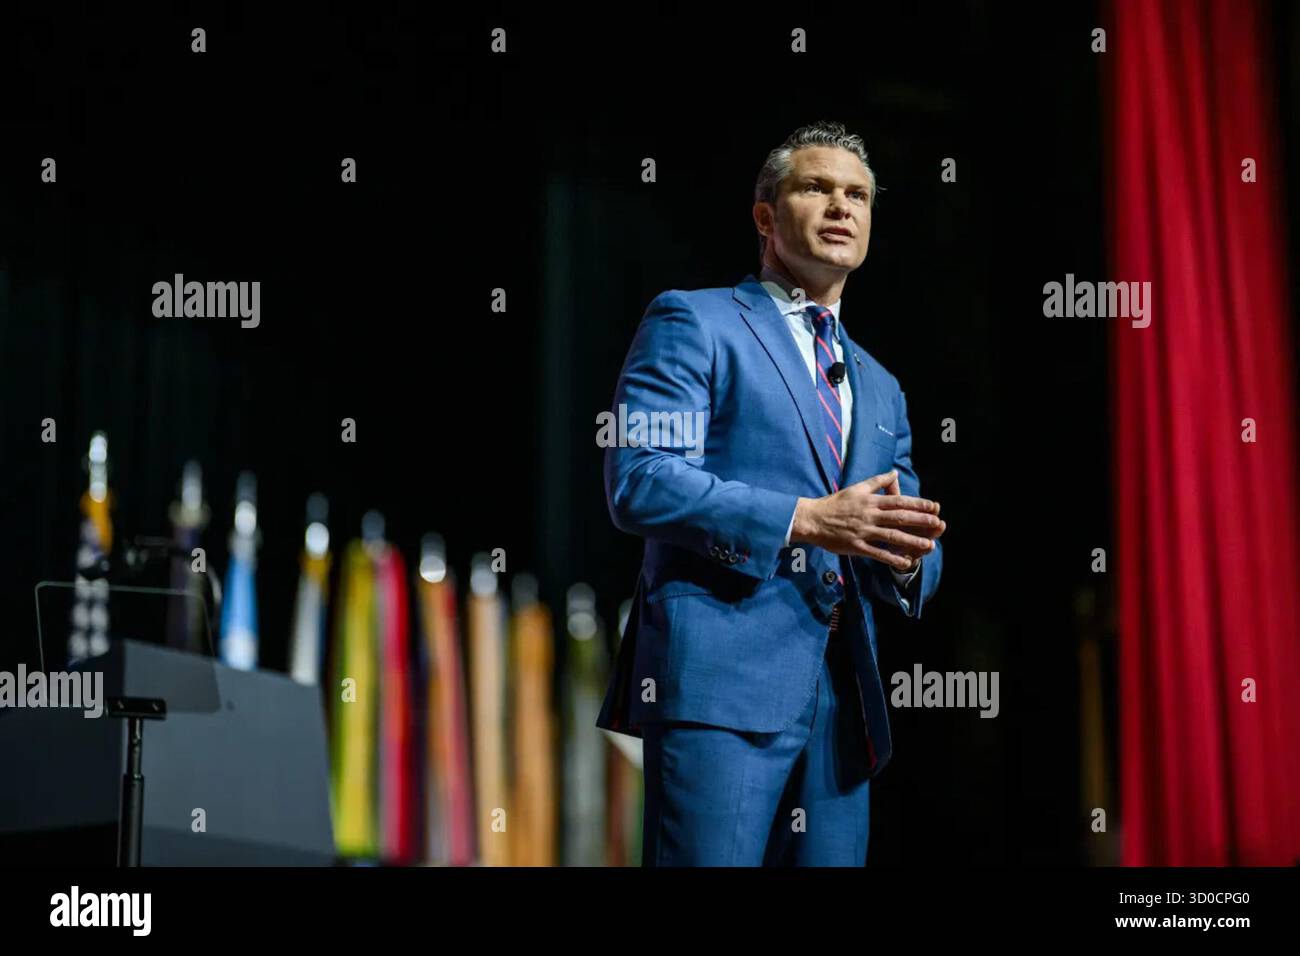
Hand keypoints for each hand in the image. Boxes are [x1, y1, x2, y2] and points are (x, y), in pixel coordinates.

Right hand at [790, 470, 945, 571]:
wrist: (812, 519)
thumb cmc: (834, 503)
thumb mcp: (856, 488)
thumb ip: (876, 481)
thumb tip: (894, 472)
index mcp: (870, 501)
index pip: (899, 501)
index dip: (918, 504)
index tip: (934, 507)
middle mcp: (869, 515)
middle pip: (899, 518)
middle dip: (920, 521)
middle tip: (938, 524)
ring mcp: (863, 532)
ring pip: (892, 536)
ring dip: (912, 541)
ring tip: (929, 545)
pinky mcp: (856, 546)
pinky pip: (878, 553)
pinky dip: (892, 558)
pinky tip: (906, 562)